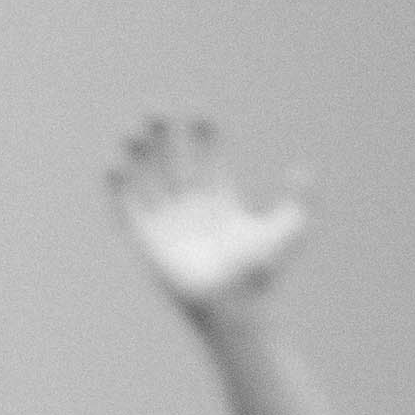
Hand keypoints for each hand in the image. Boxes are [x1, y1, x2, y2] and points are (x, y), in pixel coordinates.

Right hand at [110, 116, 308, 318]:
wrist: (233, 304)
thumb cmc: (263, 272)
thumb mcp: (291, 224)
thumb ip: (299, 195)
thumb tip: (301, 168)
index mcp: (219, 203)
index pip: (207, 160)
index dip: (204, 135)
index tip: (201, 113)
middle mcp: (190, 211)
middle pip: (172, 164)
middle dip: (164, 137)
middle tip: (158, 110)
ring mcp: (168, 226)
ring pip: (148, 182)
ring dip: (140, 156)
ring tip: (136, 128)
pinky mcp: (148, 243)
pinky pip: (128, 211)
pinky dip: (118, 190)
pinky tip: (113, 164)